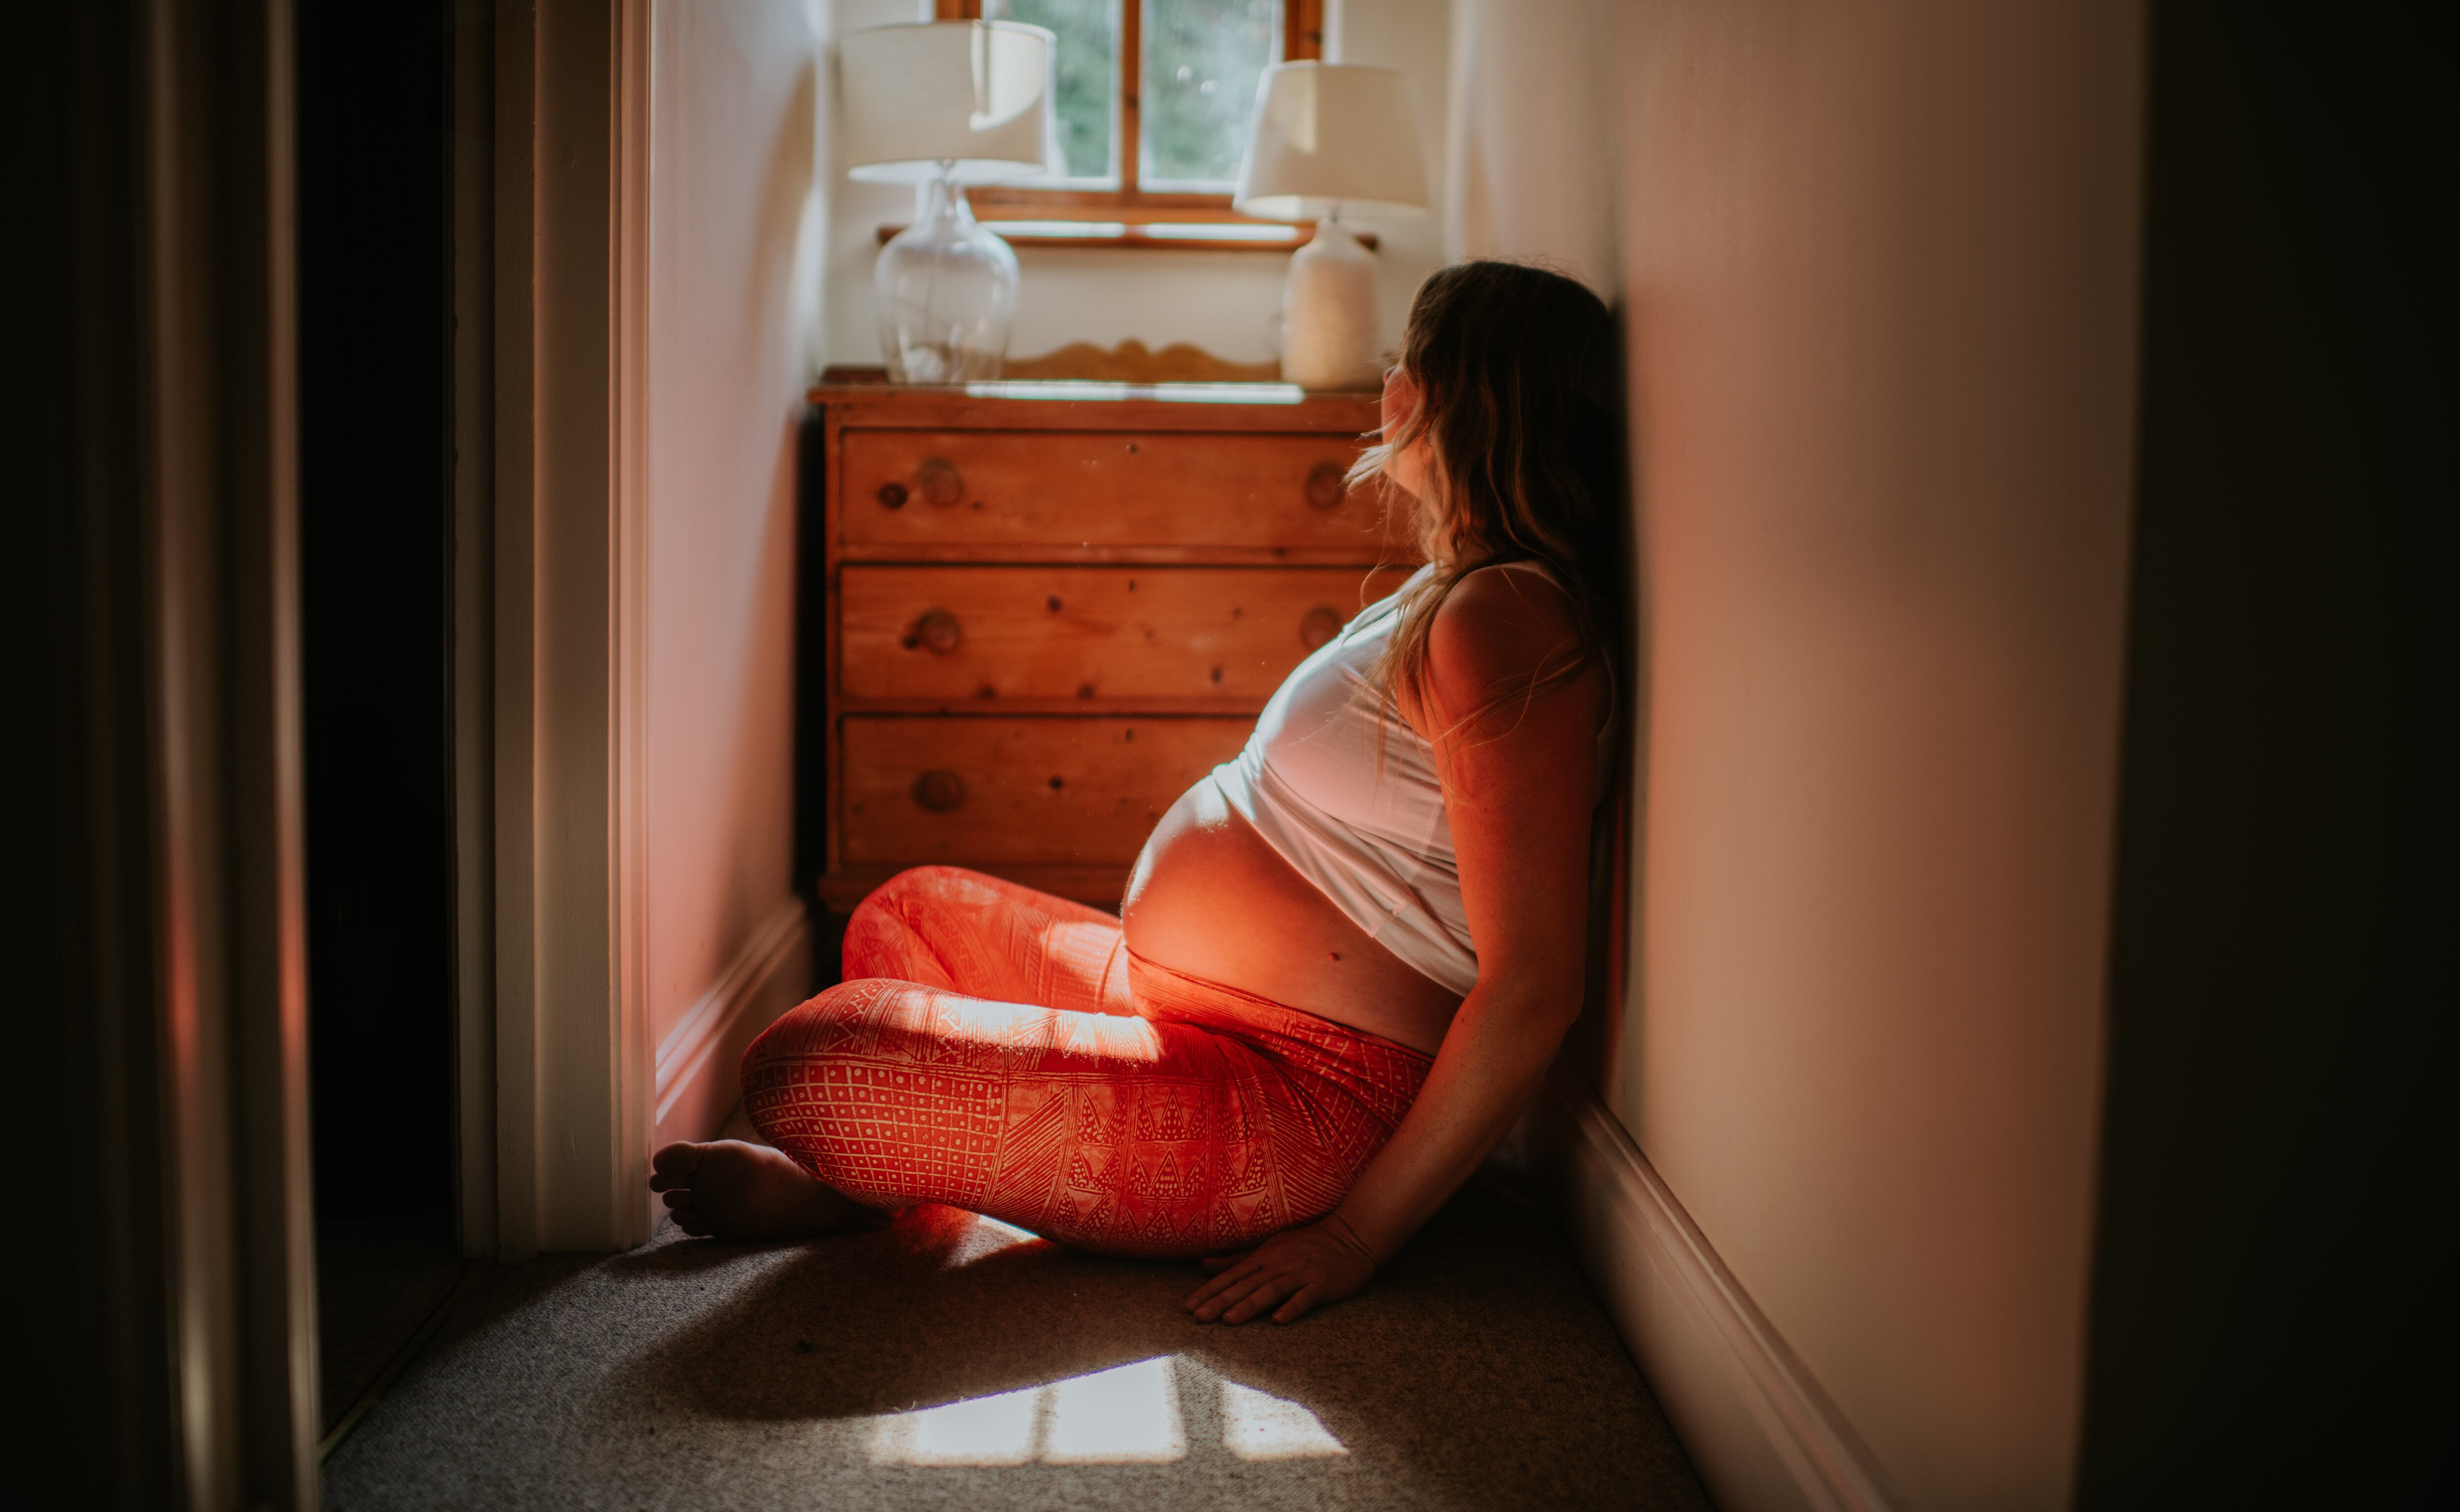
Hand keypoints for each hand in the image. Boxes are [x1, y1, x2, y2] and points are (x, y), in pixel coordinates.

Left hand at [1184, 1216, 1377, 1324]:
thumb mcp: (1268, 1248)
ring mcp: (1300, 1273)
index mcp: (1264, 1256)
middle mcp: (1278, 1264)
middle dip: (1220, 1301)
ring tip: (1229, 1320)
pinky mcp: (1321, 1284)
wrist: (1351, 1237)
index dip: (1209, 1291)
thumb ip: (1236, 1259)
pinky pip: (1305, 1297)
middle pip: (1245, 1284)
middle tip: (1198, 1317)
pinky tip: (1278, 1321)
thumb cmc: (1306, 1244)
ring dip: (1249, 1305)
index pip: (1231, 1276)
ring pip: (1270, 1290)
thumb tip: (1202, 1264)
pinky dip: (1291, 1308)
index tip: (1188, 1307)